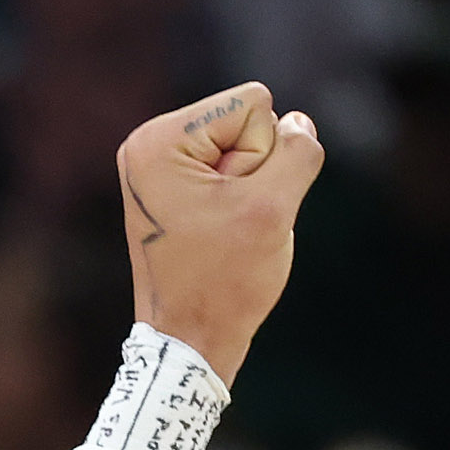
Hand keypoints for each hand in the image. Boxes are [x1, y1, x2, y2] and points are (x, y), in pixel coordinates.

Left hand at [115, 85, 327, 386]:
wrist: (190, 344)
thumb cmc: (223, 281)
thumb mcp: (272, 208)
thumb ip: (297, 152)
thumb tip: (299, 122)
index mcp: (158, 140)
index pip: (253, 104)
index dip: (262, 157)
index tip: (230, 207)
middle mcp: (149, 146)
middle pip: (248, 123)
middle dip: (255, 174)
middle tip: (227, 226)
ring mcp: (159, 168)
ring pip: (246, 152)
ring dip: (251, 193)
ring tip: (223, 234)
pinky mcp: (173, 190)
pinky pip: (234, 175)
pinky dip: (240, 205)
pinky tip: (221, 236)